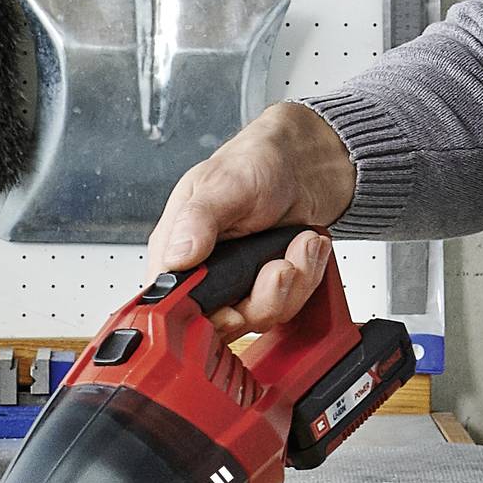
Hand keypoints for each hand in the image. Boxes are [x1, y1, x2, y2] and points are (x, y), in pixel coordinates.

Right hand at [146, 103, 360, 336]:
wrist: (303, 162)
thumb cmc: (255, 162)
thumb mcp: (225, 183)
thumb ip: (199, 220)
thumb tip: (177, 256)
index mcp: (178, 247)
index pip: (174, 303)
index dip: (203, 315)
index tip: (231, 308)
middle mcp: (206, 270)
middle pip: (224, 321)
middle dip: (263, 297)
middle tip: (280, 265)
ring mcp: (241, 281)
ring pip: (263, 315)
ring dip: (294, 282)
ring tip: (301, 243)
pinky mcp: (271, 285)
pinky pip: (291, 303)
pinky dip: (308, 275)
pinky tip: (308, 245)